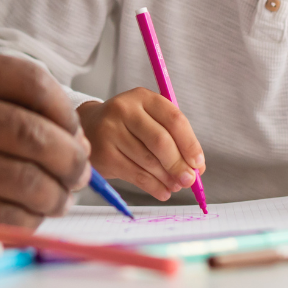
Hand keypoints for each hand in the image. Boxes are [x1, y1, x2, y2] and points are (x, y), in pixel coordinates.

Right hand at [0, 49, 90, 230]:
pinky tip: (32, 213)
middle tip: (79, 170)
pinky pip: (2, 214)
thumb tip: (75, 134)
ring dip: (55, 192)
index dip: (64, 109)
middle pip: (34, 133)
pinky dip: (29, 218)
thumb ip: (5, 95)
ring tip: (61, 194)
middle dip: (70, 157)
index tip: (74, 129)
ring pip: (24, 178)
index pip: (32, 82)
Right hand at [77, 88, 204, 200]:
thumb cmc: (128, 126)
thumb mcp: (149, 120)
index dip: (190, 144)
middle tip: (188, 180)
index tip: (198, 163)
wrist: (89, 127)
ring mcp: (111, 130)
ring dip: (167, 178)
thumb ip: (173, 139)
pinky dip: (154, 186)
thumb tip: (195, 169)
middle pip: (161, 141)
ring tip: (175, 186)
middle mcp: (125, 109)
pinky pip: (136, 174)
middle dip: (179, 165)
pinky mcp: (104, 153)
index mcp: (142, 97)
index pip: (174, 118)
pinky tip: (162, 190)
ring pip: (149, 160)